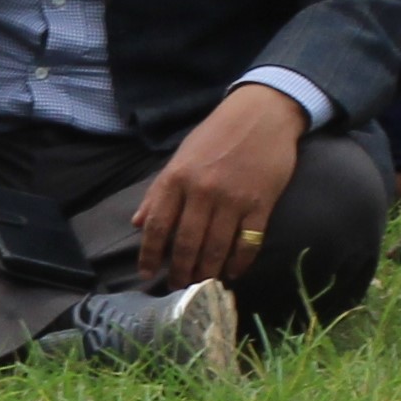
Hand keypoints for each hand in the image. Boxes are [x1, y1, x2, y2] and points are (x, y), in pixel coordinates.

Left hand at [135, 83, 306, 291]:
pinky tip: (232, 273)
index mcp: (177, 177)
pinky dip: (239, 263)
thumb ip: (159, 191)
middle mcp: (202, 191)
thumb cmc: (217, 134)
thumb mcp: (181, 156)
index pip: (158, 225)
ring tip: (201, 285)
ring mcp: (233, 199)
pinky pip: (248, 243)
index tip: (147, 273)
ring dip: (206, 272)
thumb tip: (138, 223)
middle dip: (179, 271)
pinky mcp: (261, 205)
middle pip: (186, 244)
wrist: (262, 113)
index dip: (150, 255)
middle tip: (177, 286)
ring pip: (216, 248)